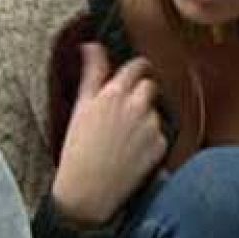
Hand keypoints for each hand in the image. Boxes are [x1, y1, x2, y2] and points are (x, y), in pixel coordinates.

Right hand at [50, 43, 168, 226]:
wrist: (88, 192)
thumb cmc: (78, 150)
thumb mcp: (80, 107)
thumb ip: (91, 73)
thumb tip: (91, 45)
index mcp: (114, 93)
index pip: (137, 66)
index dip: (136, 69)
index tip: (133, 74)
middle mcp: (136, 106)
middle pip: (150, 85)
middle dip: (141, 92)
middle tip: (125, 109)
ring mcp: (151, 126)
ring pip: (155, 110)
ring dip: (145, 117)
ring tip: (123, 137)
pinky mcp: (160, 146)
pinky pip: (160, 134)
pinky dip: (150, 140)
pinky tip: (132, 152)